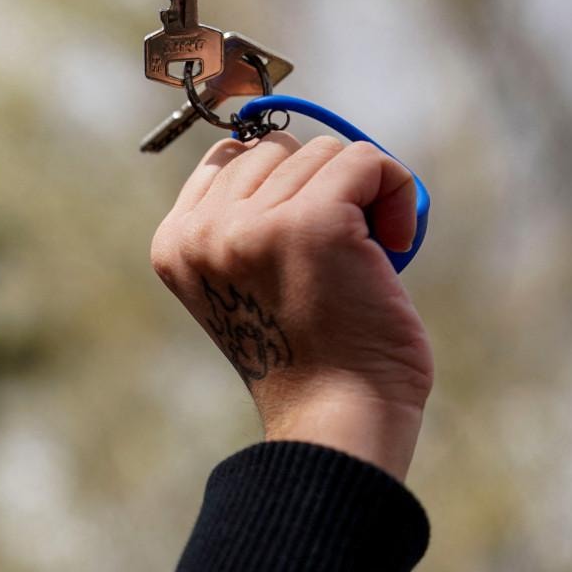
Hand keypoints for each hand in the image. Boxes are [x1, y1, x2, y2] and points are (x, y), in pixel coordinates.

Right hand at [150, 132, 433, 480]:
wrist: (338, 422)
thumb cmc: (311, 359)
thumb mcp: (249, 282)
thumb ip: (248, 219)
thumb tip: (302, 149)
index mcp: (176, 244)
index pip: (231, 157)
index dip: (285, 186)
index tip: (308, 240)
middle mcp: (204, 231)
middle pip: (278, 148)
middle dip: (322, 190)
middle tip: (342, 255)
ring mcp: (254, 225)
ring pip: (326, 153)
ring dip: (363, 196)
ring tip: (366, 260)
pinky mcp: (313, 223)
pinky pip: (367, 160)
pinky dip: (396, 192)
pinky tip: (395, 246)